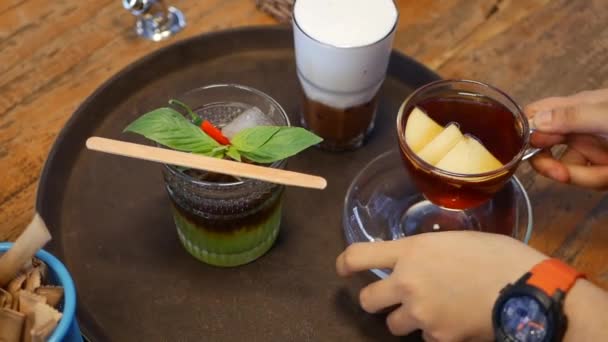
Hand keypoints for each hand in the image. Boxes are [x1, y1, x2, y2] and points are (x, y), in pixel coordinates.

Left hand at [336, 231, 545, 340]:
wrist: (526, 288)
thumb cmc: (496, 254)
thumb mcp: (454, 241)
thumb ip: (425, 253)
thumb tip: (416, 262)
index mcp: (411, 251)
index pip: (358, 256)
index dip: (344, 263)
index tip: (342, 268)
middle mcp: (407, 282)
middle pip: (367, 301)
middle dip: (376, 301)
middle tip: (393, 298)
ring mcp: (421, 313)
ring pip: (393, 325)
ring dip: (406, 319)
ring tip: (432, 310)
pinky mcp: (438, 338)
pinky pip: (425, 338)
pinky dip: (435, 332)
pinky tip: (455, 321)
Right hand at [525, 89, 607, 189]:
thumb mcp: (605, 115)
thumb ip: (571, 117)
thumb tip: (533, 121)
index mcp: (575, 107)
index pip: (536, 115)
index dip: (526, 132)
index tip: (527, 148)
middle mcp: (578, 127)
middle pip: (545, 147)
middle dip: (550, 164)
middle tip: (560, 174)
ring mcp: (590, 146)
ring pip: (567, 167)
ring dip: (584, 176)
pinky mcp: (601, 164)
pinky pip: (586, 177)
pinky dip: (595, 178)